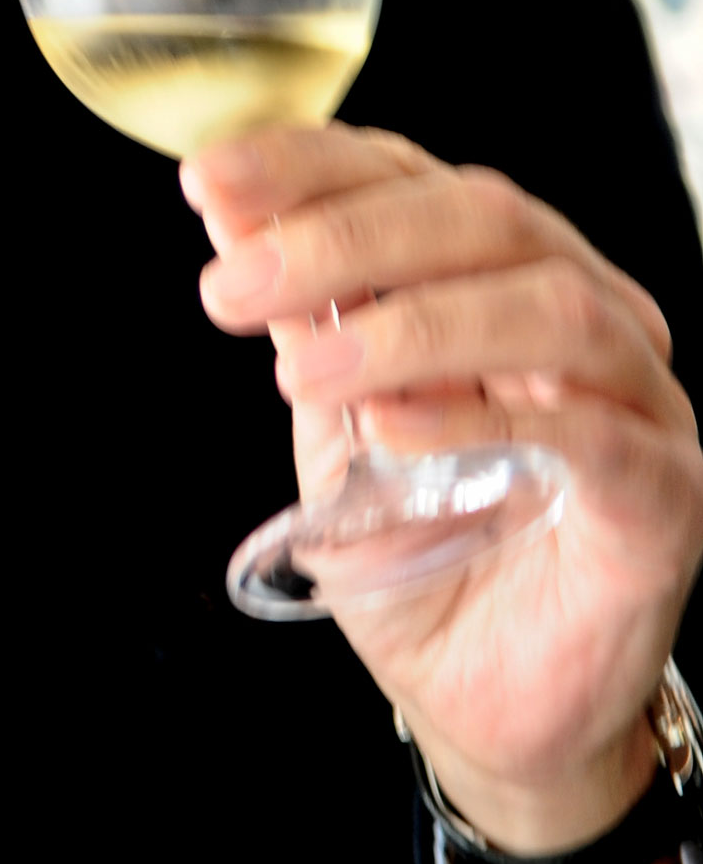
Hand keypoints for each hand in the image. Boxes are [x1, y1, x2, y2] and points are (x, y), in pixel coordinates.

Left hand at [187, 125, 702, 863]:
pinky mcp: (660, 492)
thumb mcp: (332, 420)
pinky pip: (587, 431)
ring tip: (301, 369)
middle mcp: (576, 305)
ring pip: (548, 304)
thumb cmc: (417, 544)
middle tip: (231, 285)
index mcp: (490, 269)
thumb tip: (233, 216)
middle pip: (482, 216)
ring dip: (410, 324)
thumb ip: (304, 322)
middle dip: (343, 237)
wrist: (483, 699)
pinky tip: (391, 427)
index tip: (206, 179)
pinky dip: (481, 418)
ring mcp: (631, 395)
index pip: (410, 174)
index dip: (310, 164)